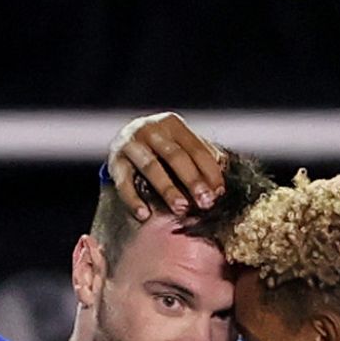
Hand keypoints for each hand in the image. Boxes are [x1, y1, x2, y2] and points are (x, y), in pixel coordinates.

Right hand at [107, 112, 224, 219]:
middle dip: (192, 180)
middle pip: (176, 156)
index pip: (196, 148)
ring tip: (181, 209)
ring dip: (167, 189)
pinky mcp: (115, 162)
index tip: (219, 192)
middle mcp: (151, 130)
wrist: (125, 139)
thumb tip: (224, 173)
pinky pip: (124, 183)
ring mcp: (131, 144)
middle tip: (205, 203)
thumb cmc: (163, 147)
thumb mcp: (181, 144)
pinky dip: (133, 200)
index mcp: (173, 125)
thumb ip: (201, 155)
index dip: (209, 171)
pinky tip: (144, 215)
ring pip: (151, 167)